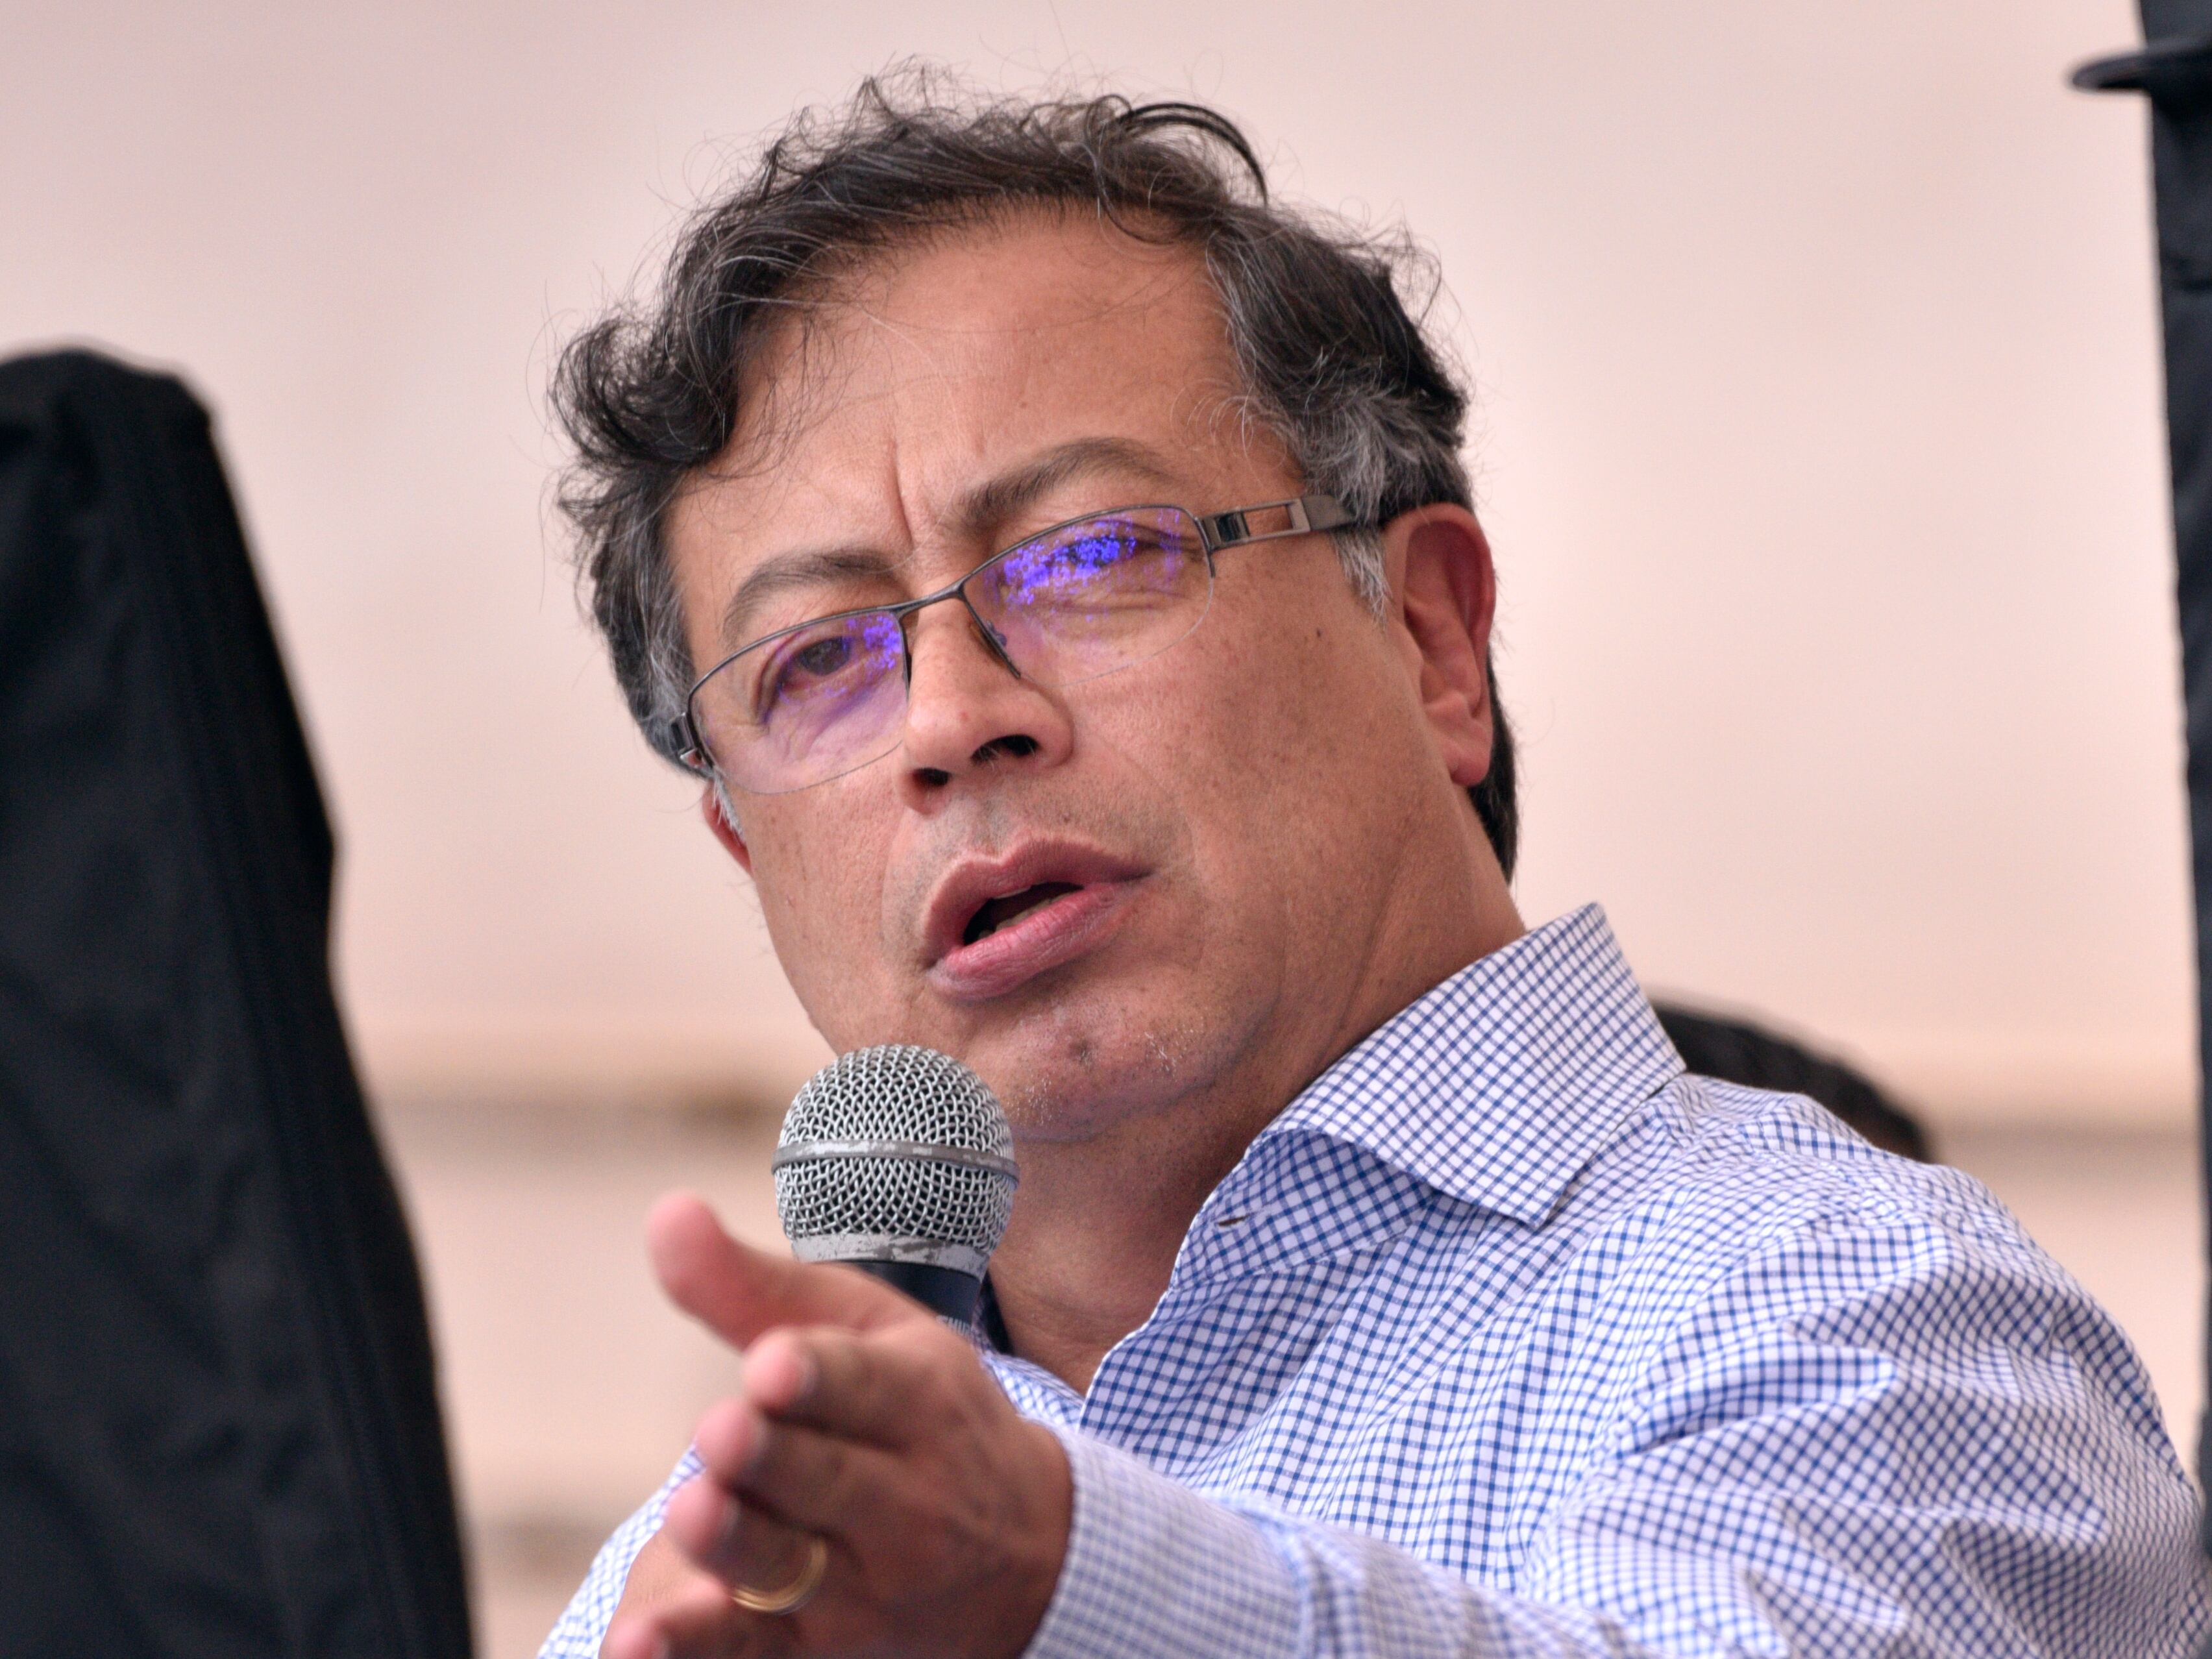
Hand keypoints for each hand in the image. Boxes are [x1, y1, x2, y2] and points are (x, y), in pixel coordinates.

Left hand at [600, 1193, 1072, 1658]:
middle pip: (828, 1479)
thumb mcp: (866, 1332)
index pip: (866, 1386)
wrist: (1028, 1559)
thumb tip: (663, 1210)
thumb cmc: (916, 1417)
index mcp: (918, 1399)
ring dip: (740, 1546)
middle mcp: (904, 1499)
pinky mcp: (820, 1650)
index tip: (771, 1364)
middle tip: (720, 1432)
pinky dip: (694, 1652)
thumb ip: (754, 1285)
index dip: (818, 1375)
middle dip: (773, 1458)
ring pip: (793, 1569)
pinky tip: (636, 1646)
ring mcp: (865, 1584)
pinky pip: (753, 1655)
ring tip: (692, 1513)